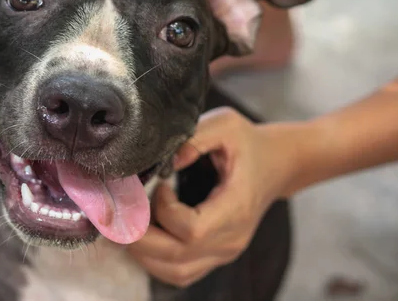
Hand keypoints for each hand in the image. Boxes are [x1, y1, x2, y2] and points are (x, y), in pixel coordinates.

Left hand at [127, 107, 293, 287]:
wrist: (277, 164)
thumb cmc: (249, 144)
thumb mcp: (226, 124)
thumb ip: (195, 138)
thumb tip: (163, 161)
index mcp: (236, 208)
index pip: (192, 229)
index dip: (164, 210)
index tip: (160, 185)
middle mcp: (231, 238)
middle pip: (176, 257)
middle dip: (139, 238)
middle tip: (120, 213)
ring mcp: (225, 251)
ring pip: (175, 271)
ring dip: (143, 253)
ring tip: (126, 226)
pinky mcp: (216, 254)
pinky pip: (181, 272)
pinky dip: (155, 261)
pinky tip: (144, 237)